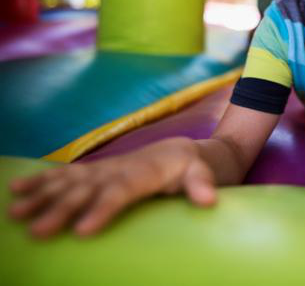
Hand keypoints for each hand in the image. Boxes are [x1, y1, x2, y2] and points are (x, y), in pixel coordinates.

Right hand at [7, 137, 215, 237]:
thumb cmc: (194, 168)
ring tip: (16, 212)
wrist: (183, 151)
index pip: (121, 191)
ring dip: (42, 196)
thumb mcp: (204, 173)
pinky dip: (41, 181)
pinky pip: (65, 176)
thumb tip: (208, 200)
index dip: (102, 209)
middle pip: (88, 189)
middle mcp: (119, 168)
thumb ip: (203, 184)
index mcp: (145, 172)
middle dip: (62, 209)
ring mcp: (104, 169)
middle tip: (38, 231)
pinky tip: (16, 190)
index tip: (83, 231)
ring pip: (69, 182)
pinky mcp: (95, 173)